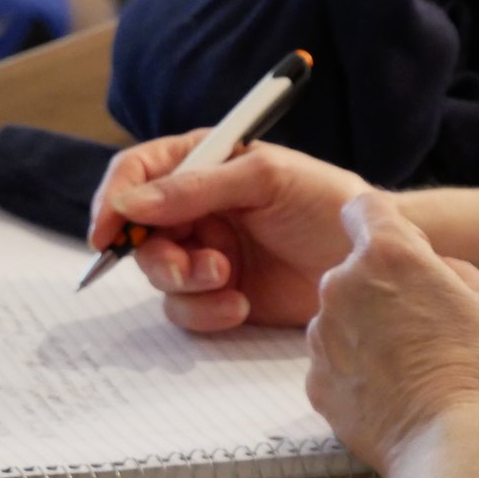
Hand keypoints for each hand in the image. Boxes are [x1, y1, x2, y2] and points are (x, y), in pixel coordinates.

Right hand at [88, 132, 371, 330]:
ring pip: (160, 276)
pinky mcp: (220, 294)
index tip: (107, 232)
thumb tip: (131, 201)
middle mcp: (197, 208)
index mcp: (204, 164)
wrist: (371, 261)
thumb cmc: (330, 203)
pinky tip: (241, 305)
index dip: (114, 199)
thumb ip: (197, 187)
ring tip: (230, 281)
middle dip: (159, 257)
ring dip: (187, 285)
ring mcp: (207, 253)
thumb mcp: (265, 180)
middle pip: (140, 233)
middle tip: (195, 270)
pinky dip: (205, 312)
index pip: (137, 172)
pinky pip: (186, 310)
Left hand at [305, 192, 478, 477]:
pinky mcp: (315, 382)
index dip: (384, 224)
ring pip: (341, 319)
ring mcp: (321, 337)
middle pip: (355, 271)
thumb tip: (434, 273)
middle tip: (423, 326)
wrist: (448, 445)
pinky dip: (356, 374)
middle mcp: (341, 287)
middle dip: (382, 289)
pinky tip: (391, 394)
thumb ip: (453, 272)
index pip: (364, 208)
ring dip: (366, 332)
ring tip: (409, 368)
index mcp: (387, 255)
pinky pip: (335, 364)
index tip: (402, 246)